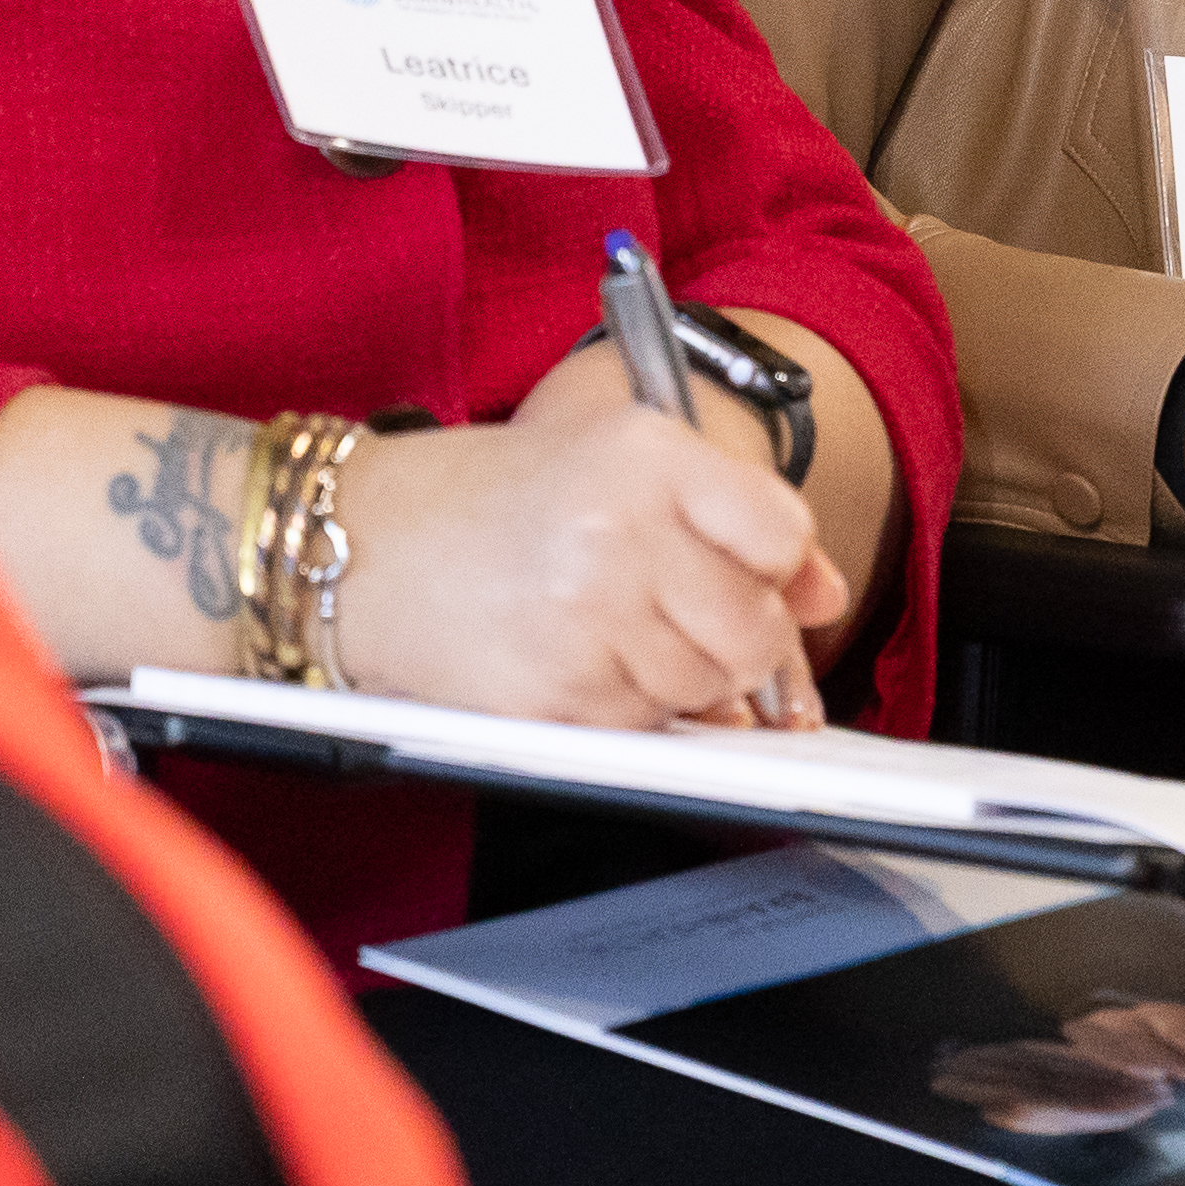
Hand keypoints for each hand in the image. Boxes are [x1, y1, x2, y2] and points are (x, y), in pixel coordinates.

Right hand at [331, 348, 846, 727]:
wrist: (360, 545)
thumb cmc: (490, 500)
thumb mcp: (618, 462)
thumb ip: (733, 517)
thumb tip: (824, 595)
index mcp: (646, 458)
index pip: (782, 534)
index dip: (777, 568)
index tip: (753, 574)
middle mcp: (621, 534)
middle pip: (755, 630)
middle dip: (741, 642)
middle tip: (685, 618)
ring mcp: (587, 620)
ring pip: (707, 690)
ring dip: (682, 679)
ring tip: (614, 629)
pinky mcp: (554, 694)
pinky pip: (645, 728)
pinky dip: (630, 710)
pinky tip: (582, 662)